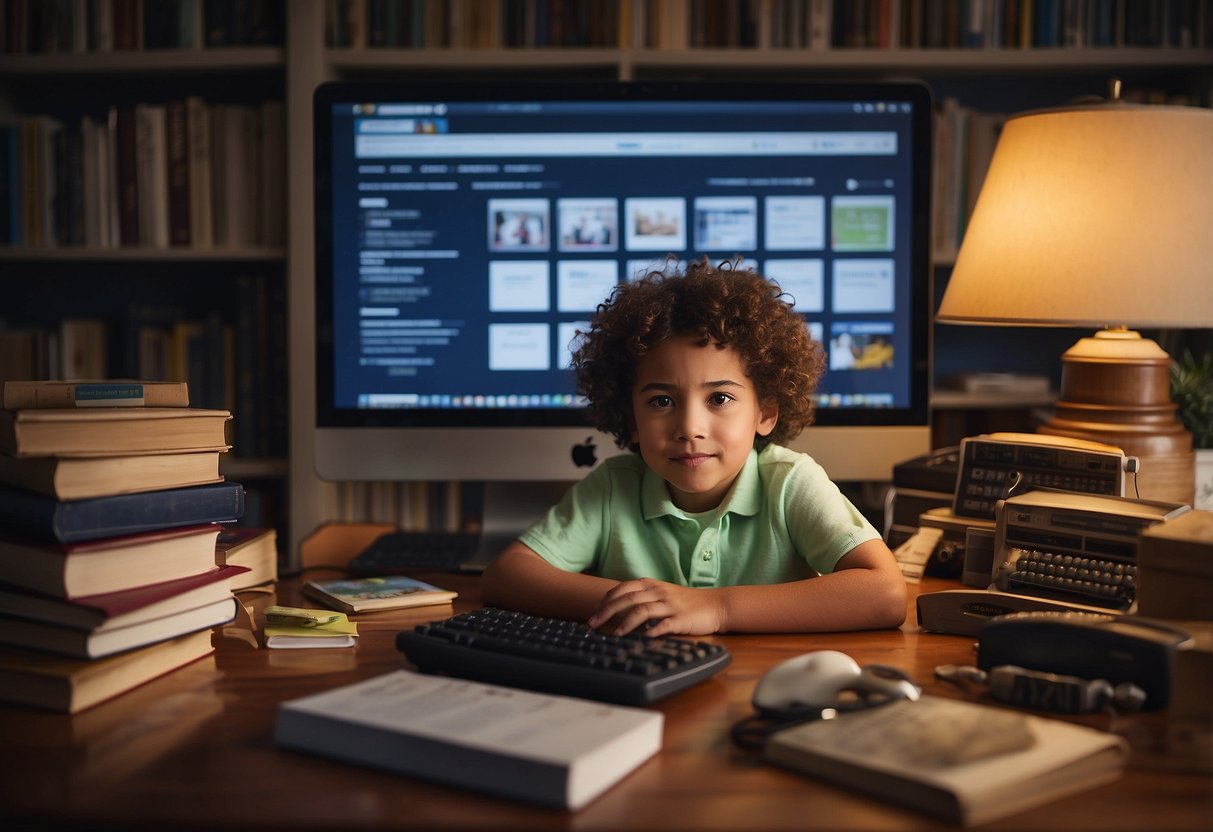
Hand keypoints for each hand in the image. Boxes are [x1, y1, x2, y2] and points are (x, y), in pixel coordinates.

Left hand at [587, 578, 724, 636]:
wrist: (716, 605)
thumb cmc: (686, 602)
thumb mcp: (662, 593)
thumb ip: (642, 597)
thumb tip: (616, 609)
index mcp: (652, 585)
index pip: (623, 588)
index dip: (606, 599)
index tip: (594, 611)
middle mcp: (659, 592)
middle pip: (628, 598)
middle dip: (607, 611)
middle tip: (593, 623)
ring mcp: (670, 605)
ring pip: (643, 610)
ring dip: (625, 623)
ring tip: (615, 635)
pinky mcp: (681, 619)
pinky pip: (664, 624)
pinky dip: (652, 631)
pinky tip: (643, 639)